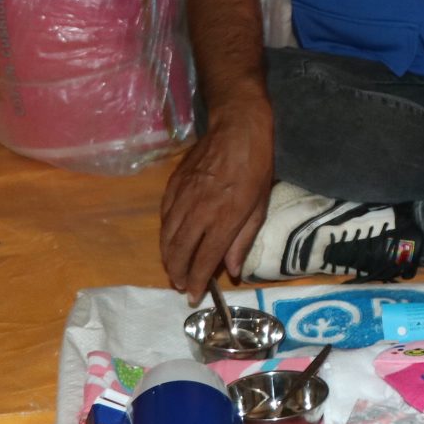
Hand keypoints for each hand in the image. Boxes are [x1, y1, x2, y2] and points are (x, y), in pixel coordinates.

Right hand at [159, 100, 274, 299]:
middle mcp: (199, 211)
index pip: (204, 259)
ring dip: (167, 257)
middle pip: (180, 251)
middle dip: (178, 273)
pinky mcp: (173, 185)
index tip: (193, 295)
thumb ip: (243, 240)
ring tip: (173, 269)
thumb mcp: (260, 206)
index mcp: (224, 218)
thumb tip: (232, 271)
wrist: (237, 128)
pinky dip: (164, 233)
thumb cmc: (257, 167)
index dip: (197, 281)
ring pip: (167, 236)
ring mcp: (182, 196)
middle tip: (180, 285)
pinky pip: (163, 216)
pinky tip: (169, 240)